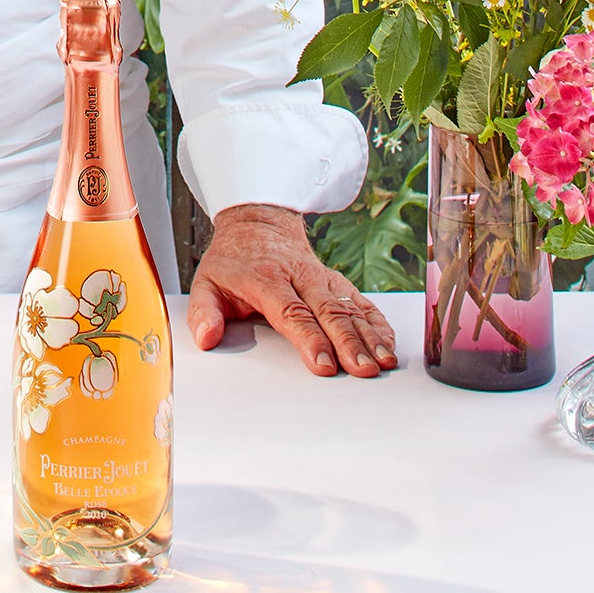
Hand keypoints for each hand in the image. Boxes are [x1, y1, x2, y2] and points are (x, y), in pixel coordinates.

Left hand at [187, 202, 396, 376]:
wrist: (257, 223)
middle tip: (363, 370)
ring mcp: (321, 277)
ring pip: (349, 306)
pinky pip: (361, 300)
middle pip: (328, 311)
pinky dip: (377, 321)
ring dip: (369, 335)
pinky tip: (389, 343)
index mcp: (267, 279)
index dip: (310, 338)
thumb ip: (204, 312)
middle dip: (349, 342)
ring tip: (384, 361)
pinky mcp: (336, 280)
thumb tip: (207, 338)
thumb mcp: (205, 282)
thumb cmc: (232, 260)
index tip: (323, 364)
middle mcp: (299, 276)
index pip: (292, 311)